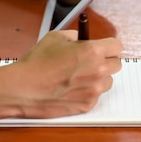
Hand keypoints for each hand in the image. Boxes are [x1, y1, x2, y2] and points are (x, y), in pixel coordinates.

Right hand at [0, 30, 122, 121]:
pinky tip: (71, 88)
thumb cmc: (37, 62)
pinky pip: (95, 95)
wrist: (23, 88)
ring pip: (107, 81)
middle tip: (90, 61)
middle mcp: (98, 71)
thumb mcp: (56, 37)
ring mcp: (94, 90)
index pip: (117, 46)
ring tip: (79, 76)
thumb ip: (75, 37)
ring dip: (99, 77)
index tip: (103, 47)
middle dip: (106, 61)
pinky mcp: (87, 105)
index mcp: (93, 51)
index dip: (109, 46)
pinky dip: (87, 92)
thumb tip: (82, 39)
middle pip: (116, 64)